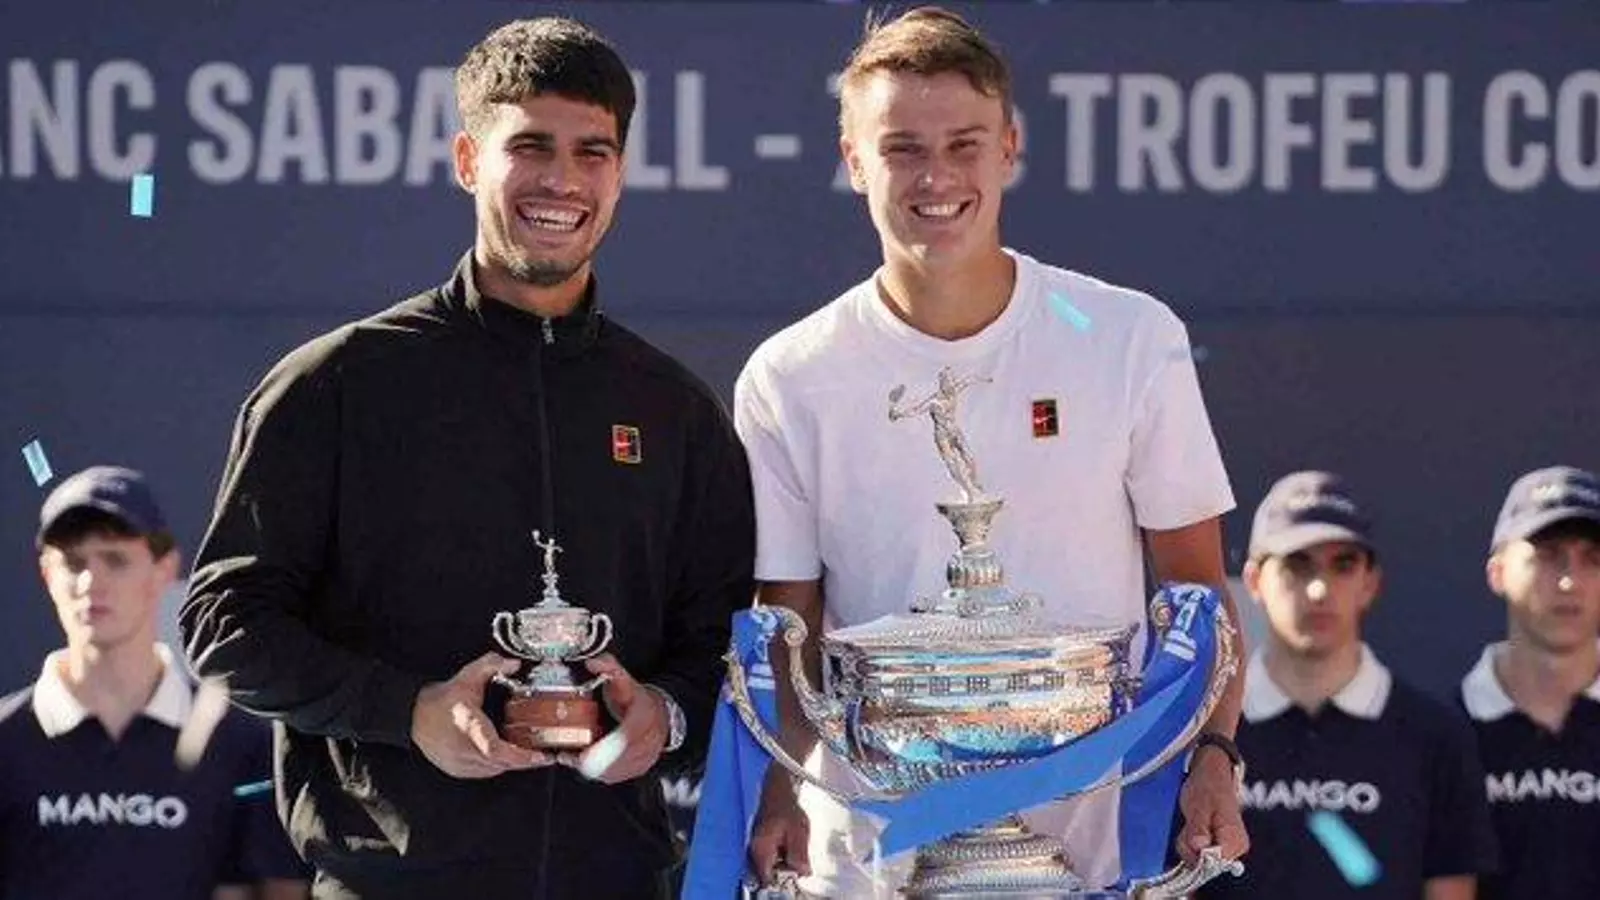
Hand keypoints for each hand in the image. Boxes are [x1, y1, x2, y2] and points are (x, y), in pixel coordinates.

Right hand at [410, 652, 552, 777]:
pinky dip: (495, 766)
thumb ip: (491, 665)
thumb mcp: (467, 676)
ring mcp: (458, 763)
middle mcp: (464, 750)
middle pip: (502, 764)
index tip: (541, 756)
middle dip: (523, 760)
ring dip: (509, 763)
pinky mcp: (455, 770)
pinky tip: (502, 755)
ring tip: (524, 754)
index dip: (521, 756)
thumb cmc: (440, 700)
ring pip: (494, 771)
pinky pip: (483, 773)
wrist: (414, 716)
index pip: (497, 750)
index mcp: (470, 728)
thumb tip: (513, 663)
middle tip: (540, 754)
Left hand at [561, 654, 667, 783]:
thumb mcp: (625, 679)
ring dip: (593, 768)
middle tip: (570, 756)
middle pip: (620, 758)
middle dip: (593, 760)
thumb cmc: (638, 699)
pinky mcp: (639, 768)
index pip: (628, 734)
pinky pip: (617, 776)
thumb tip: (593, 664)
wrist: (661, 716)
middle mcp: (649, 738)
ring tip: (573, 758)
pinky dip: (600, 773)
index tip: (585, 754)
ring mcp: (646, 756)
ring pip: (617, 770)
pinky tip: (587, 765)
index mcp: (645, 714)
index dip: (608, 746)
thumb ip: (609, 668)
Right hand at [748, 767, 810, 883]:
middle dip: (785, 870)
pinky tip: (788, 844)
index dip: (782, 879)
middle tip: (797, 857)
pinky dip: (782, 855)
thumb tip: (803, 872)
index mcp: (761, 849)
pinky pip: (772, 859)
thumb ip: (799, 853)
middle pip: (769, 875)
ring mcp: (756, 849)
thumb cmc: (785, 806)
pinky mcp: (760, 846)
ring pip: (771, 867)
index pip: (767, 878)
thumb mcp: (798, 830)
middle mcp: (754, 851)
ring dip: (784, 862)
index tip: (793, 873)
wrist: (778, 791)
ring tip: (792, 845)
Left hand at [1175, 747, 1249, 863]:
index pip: (1213, 865)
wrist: (1211, 775)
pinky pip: (1196, 854)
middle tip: (1190, 825)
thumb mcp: (1198, 806)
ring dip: (1186, 844)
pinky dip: (1188, 843)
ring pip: (1197, 861)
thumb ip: (1198, 828)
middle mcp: (1234, 850)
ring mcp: (1224, 850)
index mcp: (1234, 841)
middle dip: (1189, 848)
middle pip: (1203, 866)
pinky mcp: (1215, 847)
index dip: (1196, 854)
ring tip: (1191, 823)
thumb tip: (1200, 847)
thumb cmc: (1207, 787)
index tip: (1191, 836)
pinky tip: (1191, 829)